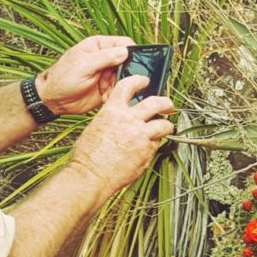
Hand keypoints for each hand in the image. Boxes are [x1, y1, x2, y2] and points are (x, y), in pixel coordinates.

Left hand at [37, 35, 131, 116]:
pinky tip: (104, 97)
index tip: (131, 64)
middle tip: (117, 82)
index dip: (131, 52)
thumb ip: (105, 57)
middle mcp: (105, 58)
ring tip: (107, 91)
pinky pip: (120, 90)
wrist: (54, 100)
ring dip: (120, 86)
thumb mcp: (83, 65)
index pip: (123, 44)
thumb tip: (126, 51)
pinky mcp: (107, 88)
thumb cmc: (63, 78)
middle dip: (126, 73)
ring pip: (126, 77)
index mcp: (99, 46)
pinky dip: (115, 95)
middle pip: (128, 62)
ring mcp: (107, 74)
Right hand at [70, 74, 175, 194]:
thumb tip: (123, 121)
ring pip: (163, 125)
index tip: (145, 81)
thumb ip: (112, 120)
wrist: (91, 175)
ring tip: (167, 127)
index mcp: (112, 111)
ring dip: (166, 125)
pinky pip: (156, 144)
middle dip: (165, 102)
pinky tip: (148, 148)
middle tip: (169, 105)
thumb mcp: (96, 127)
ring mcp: (140, 136)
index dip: (138, 81)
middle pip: (155, 103)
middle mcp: (129, 120)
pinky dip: (154, 144)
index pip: (128, 86)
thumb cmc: (87, 155)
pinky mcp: (146, 152)